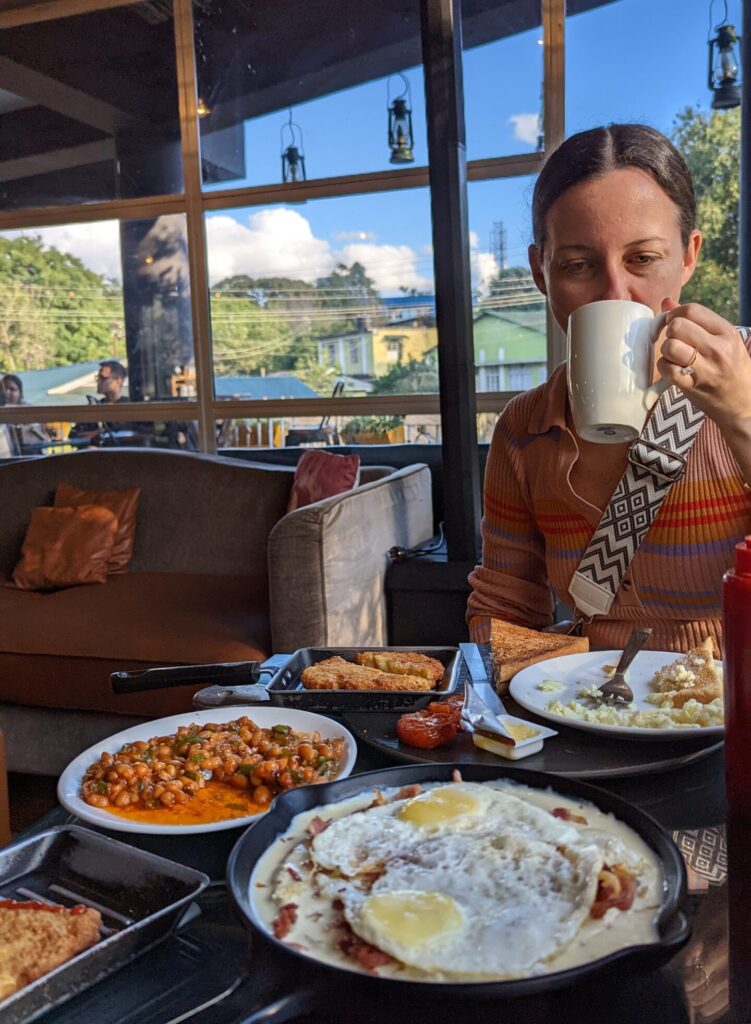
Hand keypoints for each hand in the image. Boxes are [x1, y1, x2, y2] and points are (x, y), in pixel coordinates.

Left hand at [656, 299, 750, 432]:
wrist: (743, 403)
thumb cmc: (732, 368)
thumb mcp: (723, 339)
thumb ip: (696, 320)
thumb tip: (667, 302)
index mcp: (726, 332)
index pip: (691, 310)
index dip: (675, 314)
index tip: (674, 323)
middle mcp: (717, 348)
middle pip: (677, 326)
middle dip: (670, 332)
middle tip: (676, 341)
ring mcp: (705, 369)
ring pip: (669, 346)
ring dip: (666, 350)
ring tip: (675, 356)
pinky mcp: (692, 386)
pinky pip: (666, 368)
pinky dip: (664, 367)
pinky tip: (673, 369)